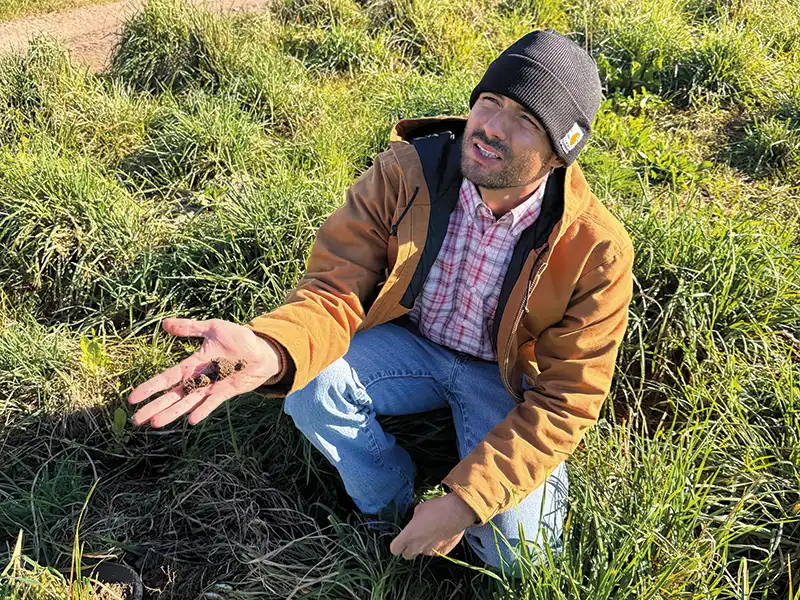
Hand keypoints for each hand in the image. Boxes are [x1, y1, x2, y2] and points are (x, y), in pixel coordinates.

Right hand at [128, 318, 281, 427]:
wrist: (263, 350)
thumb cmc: (239, 339)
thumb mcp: (213, 328)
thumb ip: (190, 328)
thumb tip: (165, 323)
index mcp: (193, 364)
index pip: (167, 377)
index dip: (151, 387)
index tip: (132, 398)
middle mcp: (199, 378)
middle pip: (173, 395)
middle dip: (155, 406)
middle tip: (137, 420)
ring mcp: (212, 387)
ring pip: (188, 402)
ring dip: (172, 413)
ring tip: (155, 424)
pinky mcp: (226, 392)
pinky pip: (212, 403)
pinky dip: (202, 410)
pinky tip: (190, 420)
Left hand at [389, 493, 476, 559]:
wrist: (456, 512)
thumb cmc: (436, 508)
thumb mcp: (419, 509)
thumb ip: (414, 521)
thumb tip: (416, 523)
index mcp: (408, 536)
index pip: (394, 549)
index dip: (396, 545)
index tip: (401, 539)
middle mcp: (417, 546)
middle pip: (407, 556)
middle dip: (408, 549)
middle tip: (415, 538)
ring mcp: (430, 551)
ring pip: (422, 553)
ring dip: (423, 547)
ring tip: (431, 533)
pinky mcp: (442, 553)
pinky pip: (435, 553)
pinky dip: (436, 547)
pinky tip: (441, 536)